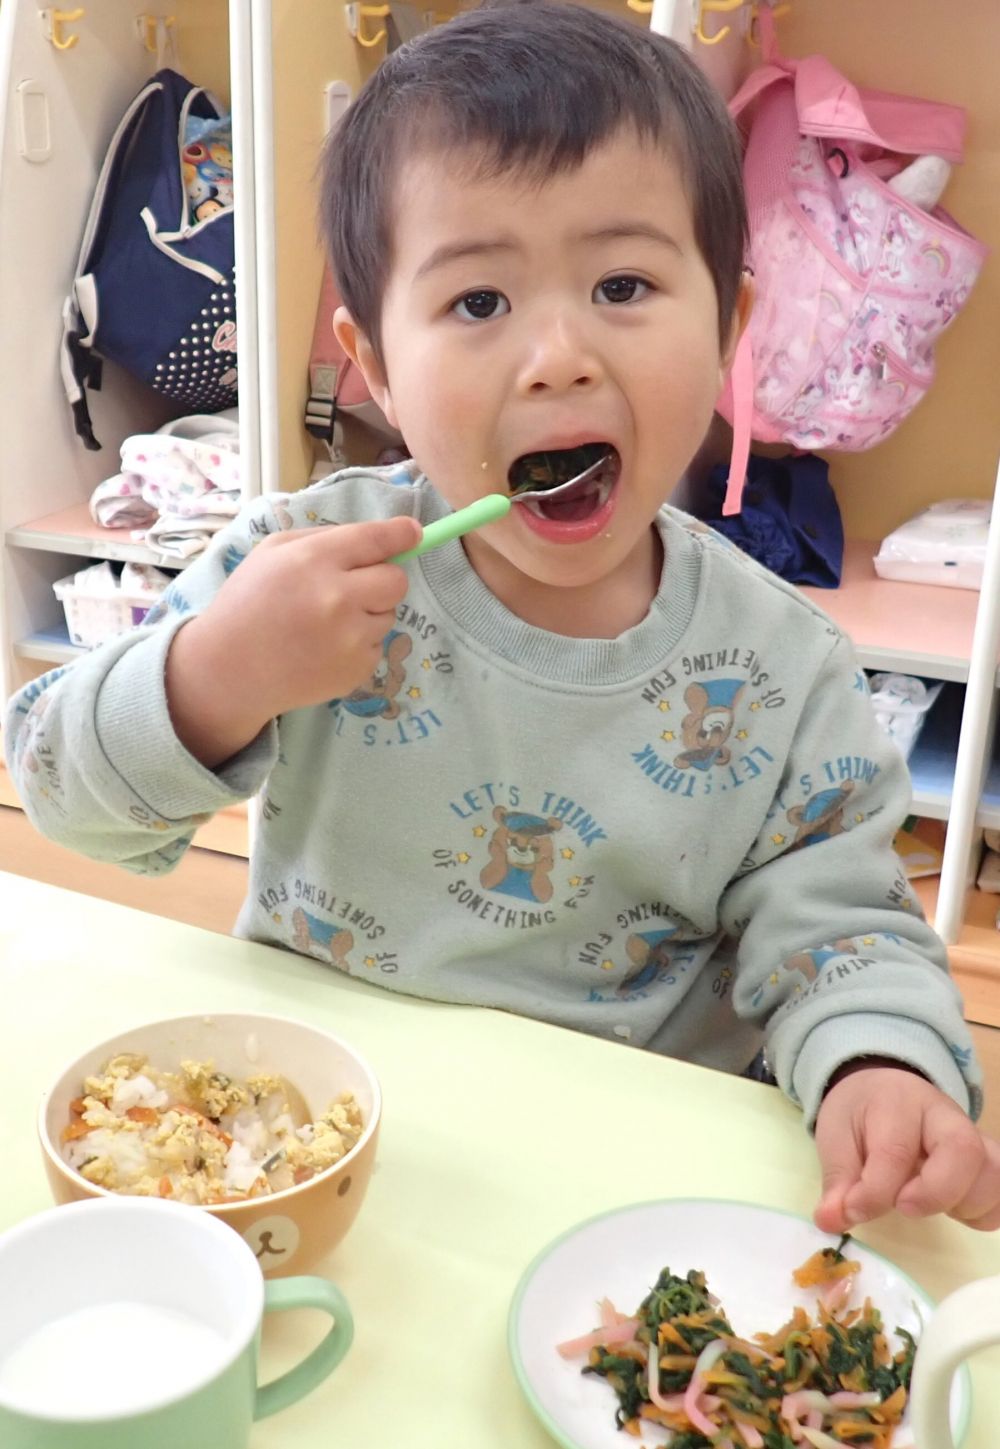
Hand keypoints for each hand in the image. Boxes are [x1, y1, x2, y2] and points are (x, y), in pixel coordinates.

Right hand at [166, 515, 421, 767]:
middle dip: (383, 579)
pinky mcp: (357, 669)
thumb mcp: (273, 552)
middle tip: (356, 587)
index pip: (378, 539)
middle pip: (397, 580)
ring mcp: (351, 638)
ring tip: (327, 623)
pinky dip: (358, 645)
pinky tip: (325, 648)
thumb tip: (377, 538)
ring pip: (389, 615)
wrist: (229, 669)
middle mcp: (339, 598)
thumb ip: (324, 540)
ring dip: (368, 614)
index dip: (403, 534)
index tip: (413, 533)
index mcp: (315, 561)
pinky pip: (376, 646)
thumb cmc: (248, 603)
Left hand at [814, 1065, 999, 1232]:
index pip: (895, 1151)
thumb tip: (832, 1220)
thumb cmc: (858, 1115)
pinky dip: (982, 1212)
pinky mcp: (985, 1158)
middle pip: (963, 1150)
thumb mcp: (835, 1138)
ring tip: (925, 1204)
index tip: (852, 1211)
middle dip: (935, 1192)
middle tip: (904, 1206)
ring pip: (993, 1172)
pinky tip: (951, 1209)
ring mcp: (972, 1135)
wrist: (881, 1088)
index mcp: (897, 1102)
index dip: (875, 1192)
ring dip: (963, 1204)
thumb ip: (838, 1181)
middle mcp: (943, 1115)